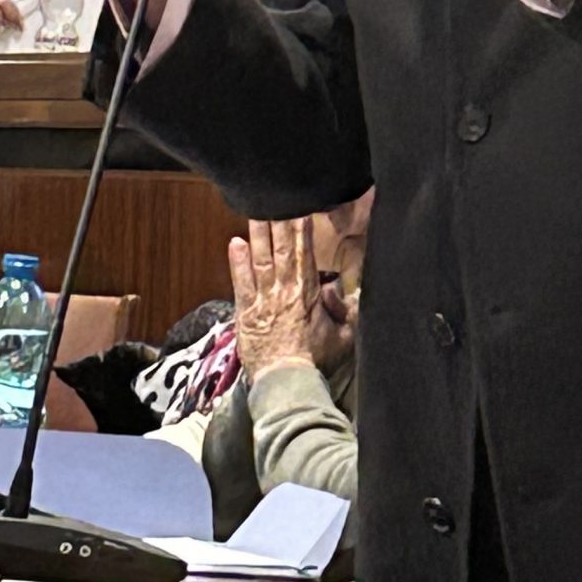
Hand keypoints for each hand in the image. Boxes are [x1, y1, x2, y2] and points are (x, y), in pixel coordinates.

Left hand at [228, 220, 347, 381]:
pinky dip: (238, 262)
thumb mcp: (344, 338)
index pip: (305, 253)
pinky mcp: (246, 312)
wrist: (287, 383)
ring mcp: (264, 300)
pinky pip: (241, 282)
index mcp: (309, 294)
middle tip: (275, 198)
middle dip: (279, 221)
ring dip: (258, 234)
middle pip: (282, 249)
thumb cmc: (316, 361)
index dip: (302, 229)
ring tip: (255, 210)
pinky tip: (235, 243)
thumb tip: (336, 291)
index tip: (299, 206)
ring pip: (261, 259)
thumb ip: (347, 312)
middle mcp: (285, 290)